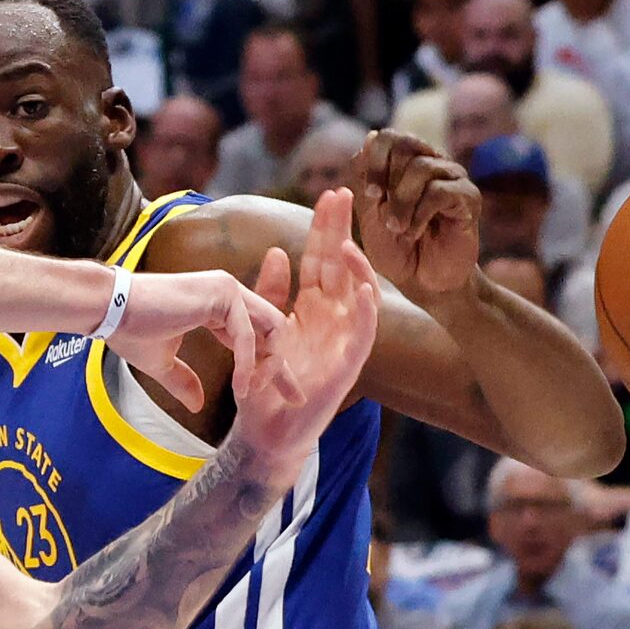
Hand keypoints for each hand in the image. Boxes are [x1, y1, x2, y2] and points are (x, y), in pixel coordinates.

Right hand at [111, 268, 284, 413]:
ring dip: (267, 365)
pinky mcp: (223, 292)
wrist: (109, 311)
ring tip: (250, 393)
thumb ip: (183, 381)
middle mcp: (228, 293)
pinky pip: (247, 335)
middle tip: (291, 400)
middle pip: (275, 331)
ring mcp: (228, 289)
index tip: (288, 396)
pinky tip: (239, 386)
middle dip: (284, 367)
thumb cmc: (129, 331)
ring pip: (272, 329)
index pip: (257, 338)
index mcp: (217, 307)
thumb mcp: (161, 364)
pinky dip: (247, 363)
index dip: (273, 368)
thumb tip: (196, 405)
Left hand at [227, 188, 380, 467]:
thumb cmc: (266, 384)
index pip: (321, 259)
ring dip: (356, 268)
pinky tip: (366, 291)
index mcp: (312, 309)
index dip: (325, 228)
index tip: (329, 195)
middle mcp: (332, 321)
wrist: (265, 433)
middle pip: (340, 267)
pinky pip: (363, 336)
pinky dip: (366, 313)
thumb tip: (277, 251)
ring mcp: (343, 343)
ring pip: (358, 296)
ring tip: (348, 243)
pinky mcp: (347, 368)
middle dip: (342, 232)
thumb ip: (270, 292)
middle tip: (344, 195)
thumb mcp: (262, 328)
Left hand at [354, 129, 480, 303]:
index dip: (374, 162)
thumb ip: (367, 181)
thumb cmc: (396, 251)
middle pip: (405, 144)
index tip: (370, 195)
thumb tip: (370, 136)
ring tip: (399, 229)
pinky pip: (439, 191)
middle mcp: (432, 164)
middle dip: (387, 181)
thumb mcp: (370, 216)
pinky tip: (415, 233)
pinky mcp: (469, 198)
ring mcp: (452, 178)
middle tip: (384, 213)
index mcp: (405, 165)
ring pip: (421, 167)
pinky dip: (419, 215)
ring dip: (402, 203)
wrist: (424, 284)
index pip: (387, 137)